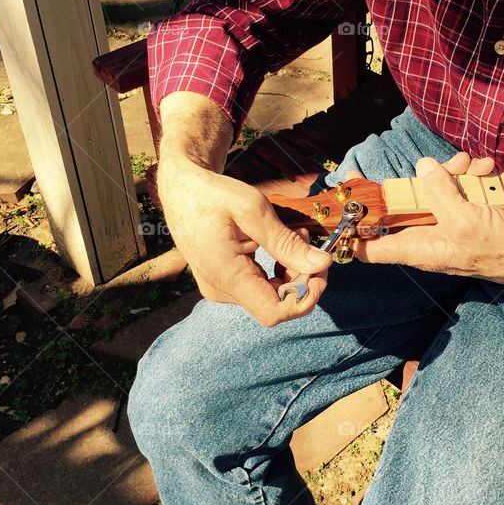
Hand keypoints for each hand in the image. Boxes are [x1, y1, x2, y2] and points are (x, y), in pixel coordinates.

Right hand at [158, 157, 331, 325]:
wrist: (181, 192)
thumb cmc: (213, 196)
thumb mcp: (253, 211)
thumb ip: (287, 243)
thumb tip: (322, 263)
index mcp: (226, 274)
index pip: (274, 312)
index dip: (305, 298)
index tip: (321, 271)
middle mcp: (221, 290)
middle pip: (275, 304)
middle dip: (302, 279)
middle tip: (314, 246)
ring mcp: (221, 289)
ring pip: (270, 296)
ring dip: (291, 272)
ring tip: (297, 237)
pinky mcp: (224, 283)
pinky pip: (259, 287)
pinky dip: (277, 271)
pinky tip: (281, 246)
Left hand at [353, 154, 503, 285]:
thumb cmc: (500, 249)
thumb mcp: (465, 220)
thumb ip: (439, 193)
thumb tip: (423, 168)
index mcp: (417, 249)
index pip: (370, 246)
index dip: (352, 227)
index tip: (343, 199)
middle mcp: (427, 237)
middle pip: (402, 205)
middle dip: (416, 180)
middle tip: (434, 165)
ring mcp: (447, 223)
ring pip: (433, 190)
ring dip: (451, 172)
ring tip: (470, 166)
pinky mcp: (467, 211)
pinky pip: (459, 187)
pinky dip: (470, 175)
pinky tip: (485, 170)